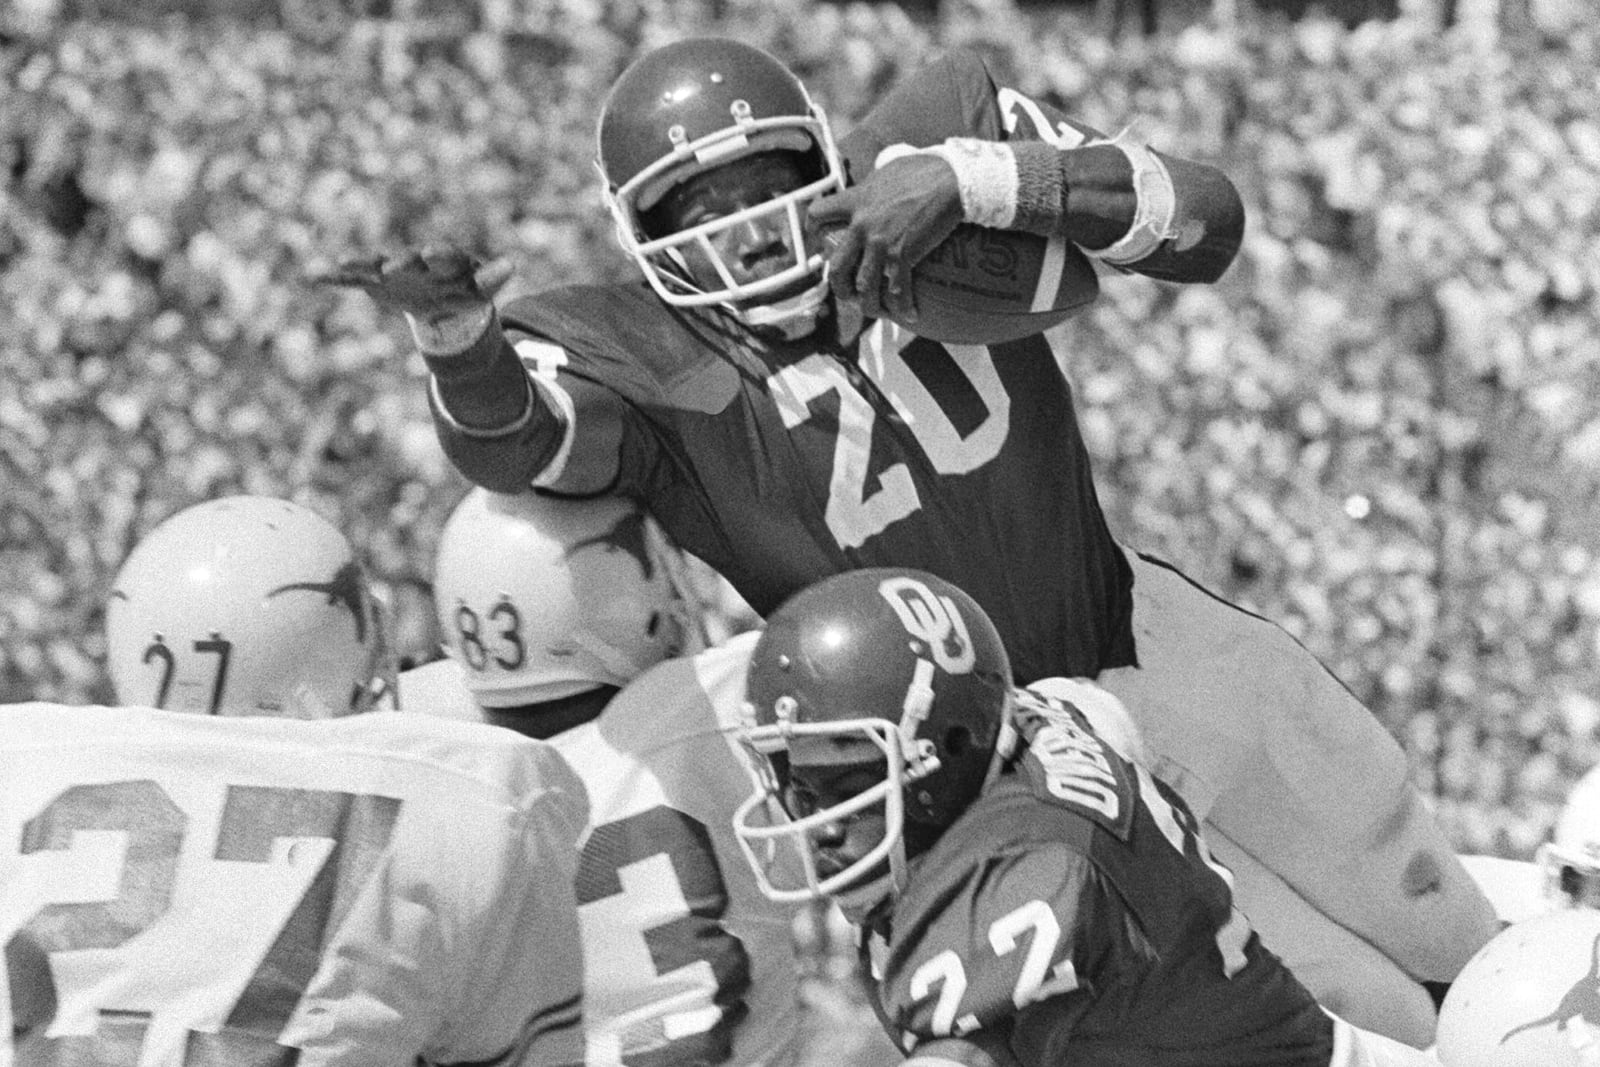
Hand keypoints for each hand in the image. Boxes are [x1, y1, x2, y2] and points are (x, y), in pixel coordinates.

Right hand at [307, 245, 513, 322]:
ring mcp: (393, 271)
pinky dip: (336, 277)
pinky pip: (354, 280)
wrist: (442, 300)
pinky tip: (315, 275)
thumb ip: (492, 279)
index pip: (444, 256)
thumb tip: (512, 263)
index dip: (438, 255)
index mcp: (445, 263)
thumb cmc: (464, 291)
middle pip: (408, 261)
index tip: (430, 253)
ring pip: (375, 266)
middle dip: (401, 263)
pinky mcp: (375, 282)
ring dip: (361, 265)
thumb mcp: (480, 290)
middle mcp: (416, 262)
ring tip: (343, 262)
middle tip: (393, 266)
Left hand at [806, 152, 962, 324]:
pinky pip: (896, 291)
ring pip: (863, 286)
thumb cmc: (926, 170)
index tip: (819, 242)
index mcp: (856, 200)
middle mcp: (862, 224)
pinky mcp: (903, 255)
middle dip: (839, 286)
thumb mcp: (888, 171)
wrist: (952, 180)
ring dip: (869, 304)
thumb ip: (874, 185)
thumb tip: (875, 186)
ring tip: (877, 310)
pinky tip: (910, 313)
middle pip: (837, 265)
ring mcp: (880, 242)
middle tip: (847, 293)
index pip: (818, 213)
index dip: (812, 230)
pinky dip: (902, 307)